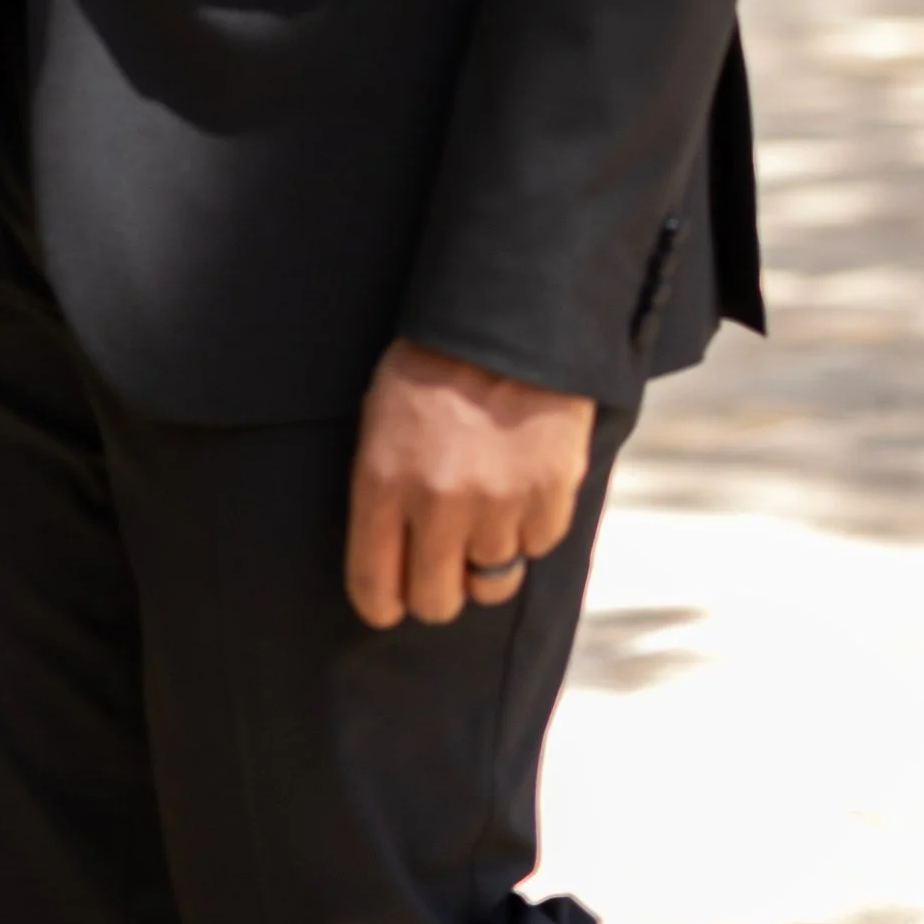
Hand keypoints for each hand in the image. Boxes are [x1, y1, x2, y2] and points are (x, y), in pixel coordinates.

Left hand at [344, 340, 595, 629]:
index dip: (381, 604)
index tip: (390, 604)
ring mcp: (499, 504)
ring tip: (487, 509)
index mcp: (384, 481)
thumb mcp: (381, 417)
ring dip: (488, 556)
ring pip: (492, 582)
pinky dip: (530, 526)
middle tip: (444, 565)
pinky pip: (537, 545)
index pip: (373, 586)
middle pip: (436, 602)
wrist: (511, 319)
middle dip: (438, 591)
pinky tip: (521, 482)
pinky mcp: (550, 497)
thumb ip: (382, 489)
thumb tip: (387, 558)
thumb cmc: (434, 363)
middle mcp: (439, 503)